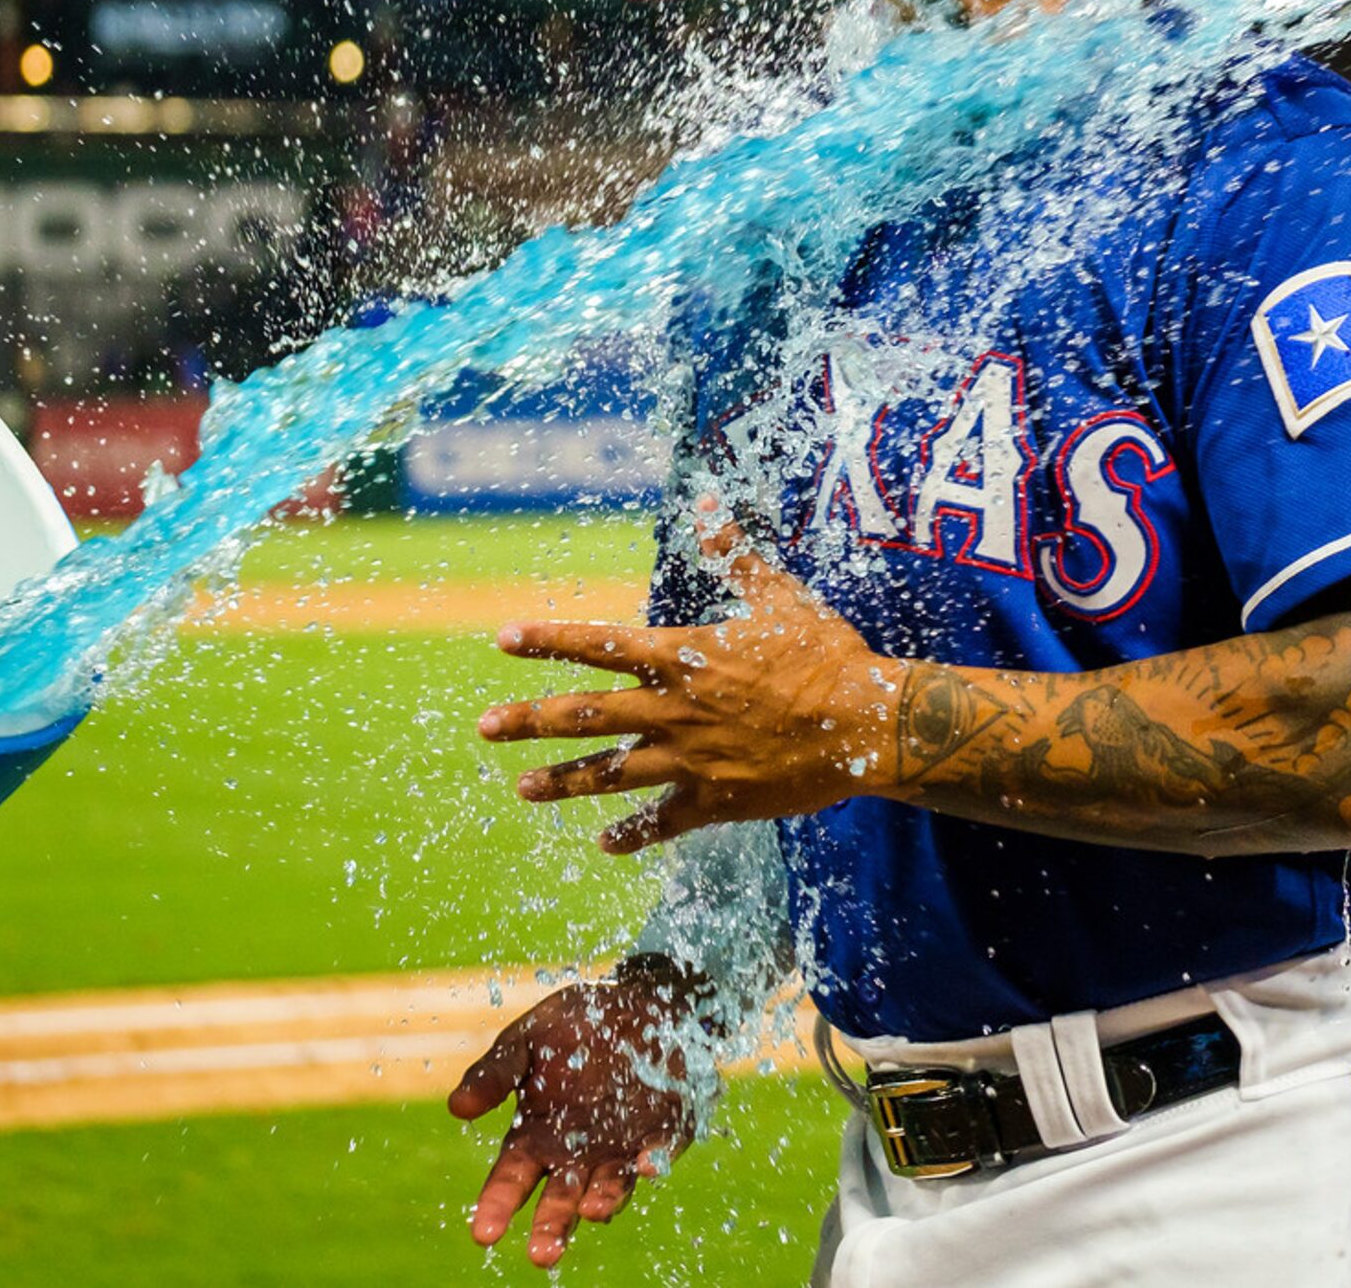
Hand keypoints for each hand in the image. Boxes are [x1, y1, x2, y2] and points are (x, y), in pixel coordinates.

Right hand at [448, 960, 702, 1267]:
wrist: (636, 1001)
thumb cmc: (574, 1025)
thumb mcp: (527, 1039)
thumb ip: (495, 1072)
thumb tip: (455, 1106)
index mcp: (537, 1136)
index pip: (511, 1179)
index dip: (497, 1205)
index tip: (484, 1233)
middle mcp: (577, 1154)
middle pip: (560, 1200)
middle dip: (551, 1228)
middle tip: (542, 1255)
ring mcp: (620, 1149)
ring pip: (609, 1189)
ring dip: (602, 1203)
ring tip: (591, 1212)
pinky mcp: (661, 1134)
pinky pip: (657, 1154)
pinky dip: (653, 1162)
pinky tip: (647, 1164)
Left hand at [480, 523, 903, 851]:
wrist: (866, 725)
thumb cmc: (824, 654)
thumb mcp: (777, 595)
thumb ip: (735, 554)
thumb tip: (708, 505)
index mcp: (681, 658)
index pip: (598, 645)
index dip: (549, 639)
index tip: (503, 638)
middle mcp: (672, 710)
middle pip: (584, 715)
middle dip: (529, 719)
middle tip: (484, 727)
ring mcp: (689, 761)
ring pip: (609, 774)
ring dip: (561, 781)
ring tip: (520, 788)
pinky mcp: (713, 801)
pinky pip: (659, 823)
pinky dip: (630, 835)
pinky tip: (604, 844)